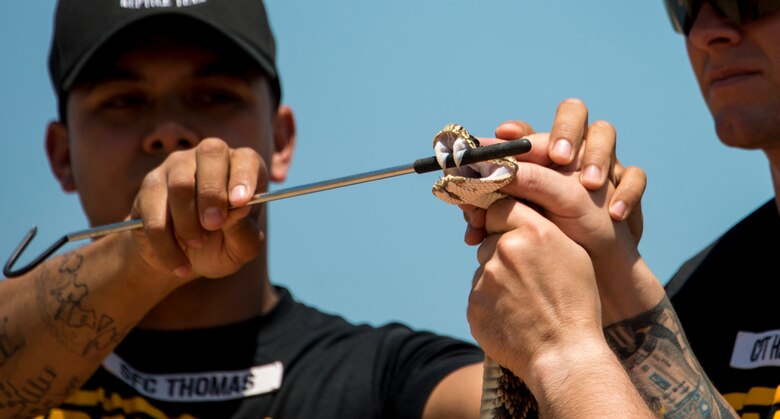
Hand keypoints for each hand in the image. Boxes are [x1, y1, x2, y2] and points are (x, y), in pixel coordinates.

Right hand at [130, 138, 265, 278]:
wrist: (181, 260)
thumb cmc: (221, 246)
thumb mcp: (241, 249)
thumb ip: (246, 232)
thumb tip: (241, 209)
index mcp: (241, 168)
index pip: (246, 158)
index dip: (244, 176)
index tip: (240, 202)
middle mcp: (209, 158)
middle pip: (210, 154)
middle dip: (213, 193)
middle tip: (213, 225)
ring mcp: (177, 167)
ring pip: (181, 183)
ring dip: (189, 221)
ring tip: (197, 244)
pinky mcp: (150, 185)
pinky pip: (155, 212)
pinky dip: (167, 244)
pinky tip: (179, 264)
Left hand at [461, 98, 645, 244]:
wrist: (587, 266)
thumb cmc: (546, 238)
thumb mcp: (519, 218)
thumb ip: (493, 203)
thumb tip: (460, 199)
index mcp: (539, 154)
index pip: (530, 131)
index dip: (517, 132)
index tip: (503, 136)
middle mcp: (572, 148)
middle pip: (573, 113)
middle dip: (565, 131)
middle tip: (558, 158)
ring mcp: (602, 161)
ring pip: (605, 133)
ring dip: (597, 155)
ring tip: (588, 184)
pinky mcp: (627, 183)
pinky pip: (636, 176)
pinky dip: (627, 192)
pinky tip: (615, 213)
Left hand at [468, 198, 602, 379]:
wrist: (564, 354)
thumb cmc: (576, 304)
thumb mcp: (573, 254)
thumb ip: (541, 229)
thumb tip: (514, 218)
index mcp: (532, 232)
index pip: (498, 208)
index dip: (502, 219)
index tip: (508, 230)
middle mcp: (504, 250)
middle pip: (489, 240)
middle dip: (501, 252)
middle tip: (526, 277)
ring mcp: (485, 279)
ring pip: (484, 269)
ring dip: (497, 279)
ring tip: (524, 301)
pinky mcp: (474, 305)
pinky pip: (480, 295)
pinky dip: (492, 303)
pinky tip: (514, 316)